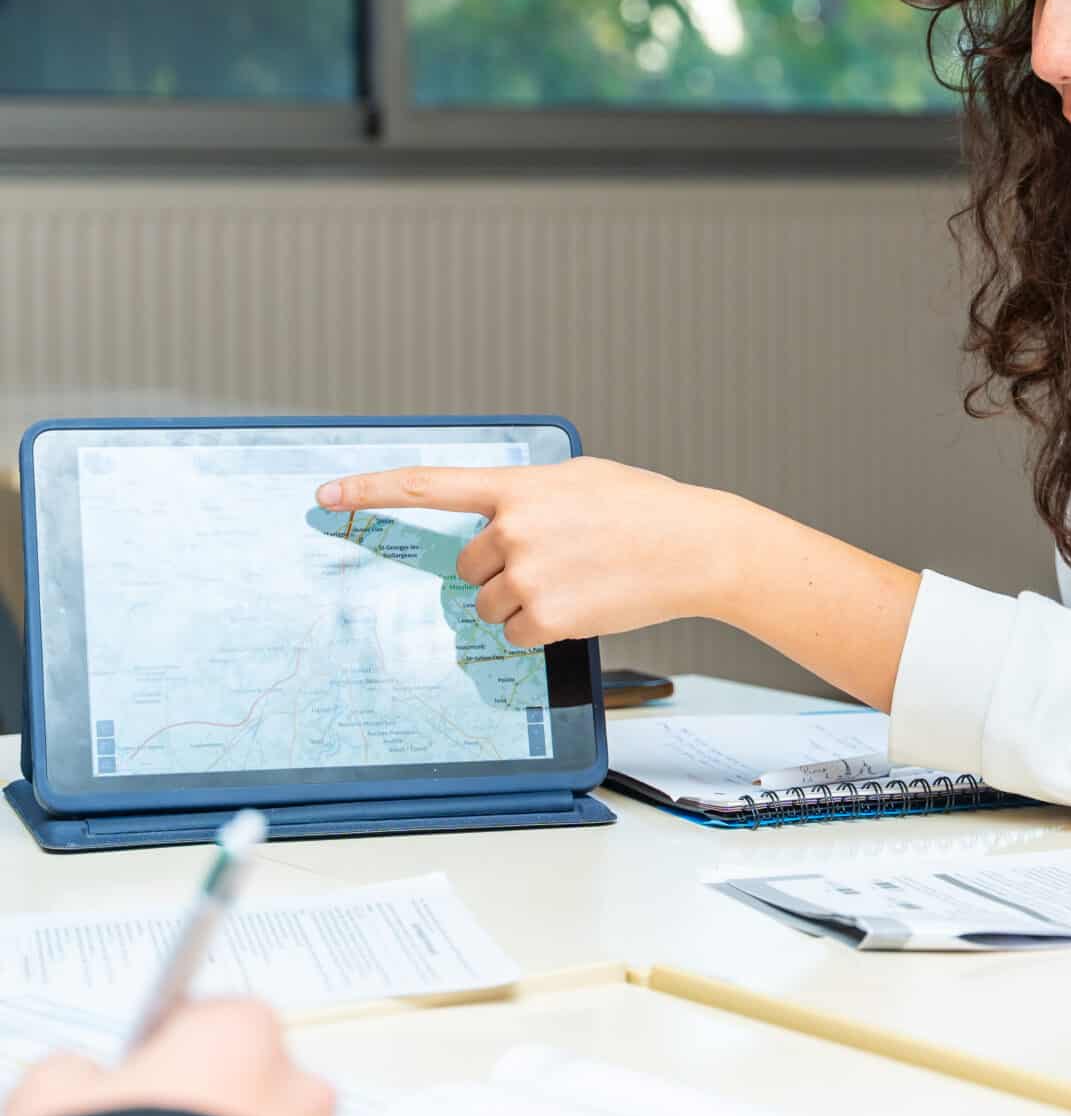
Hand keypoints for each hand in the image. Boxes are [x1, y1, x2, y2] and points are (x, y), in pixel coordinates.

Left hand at [319, 456, 741, 646]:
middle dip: (500, 573)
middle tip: (554, 565)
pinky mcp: (547, 616)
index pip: (428, 485)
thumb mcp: (583, 481)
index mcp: (520, 487)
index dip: (370, 489)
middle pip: (468, 568)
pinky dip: (543, 629)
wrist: (698, 545)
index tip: (326, 494)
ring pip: (489, 605)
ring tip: (579, 583)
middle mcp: (515, 528)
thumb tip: (498, 522)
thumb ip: (531, 496)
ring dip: (523, 603)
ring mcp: (529, 574)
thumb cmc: (648, 510)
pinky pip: (516, 634)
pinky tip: (585, 605)